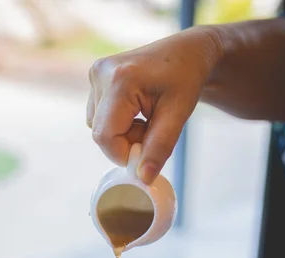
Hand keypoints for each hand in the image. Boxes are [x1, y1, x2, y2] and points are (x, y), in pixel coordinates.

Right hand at [87, 27, 222, 183]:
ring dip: (123, 134)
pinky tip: (136, 111)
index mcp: (119, 80)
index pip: (106, 136)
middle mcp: (101, 74)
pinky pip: (100, 116)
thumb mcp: (179, 114)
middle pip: (101, 133)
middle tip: (152, 130)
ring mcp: (96, 75)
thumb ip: (159, 148)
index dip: (125, 153)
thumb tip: (143, 178)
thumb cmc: (187, 77)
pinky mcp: (96, 78)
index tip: (149, 152)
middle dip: (126, 143)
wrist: (188, 52)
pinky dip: (118, 123)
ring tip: (147, 118)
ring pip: (100, 127)